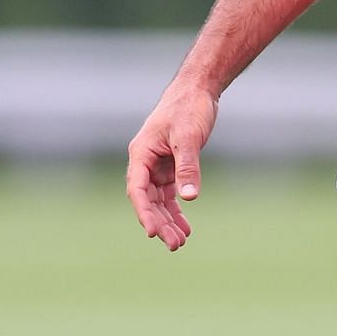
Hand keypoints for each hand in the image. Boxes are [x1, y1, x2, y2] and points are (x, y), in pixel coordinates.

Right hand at [125, 83, 218, 251]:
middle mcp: (145, 162)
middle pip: (148, 200)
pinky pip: (170, 194)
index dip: (145, 212)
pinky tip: (185, 227)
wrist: (197, 90)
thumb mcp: (188, 138)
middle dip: (160, 223)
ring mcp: (157, 165)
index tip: (153, 232)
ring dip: (168, 220)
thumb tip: (189, 198)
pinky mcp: (170, 166)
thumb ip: (187, 167)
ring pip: (159, 200)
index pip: (138, 189)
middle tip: (174, 245)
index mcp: (141, 153)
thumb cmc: (188, 108)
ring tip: (180, 242)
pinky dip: (177, 210)